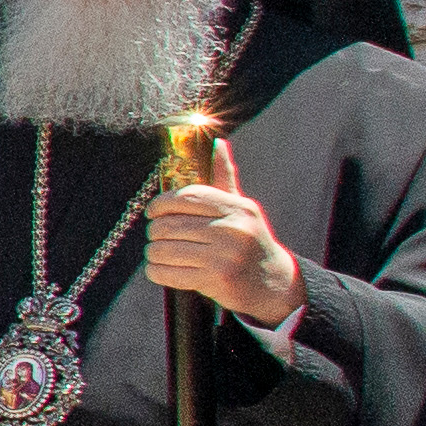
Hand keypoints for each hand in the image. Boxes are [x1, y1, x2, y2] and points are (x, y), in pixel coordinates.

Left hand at [145, 139, 300, 327]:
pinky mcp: (214, 281)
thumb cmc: (249, 240)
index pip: (186, 197)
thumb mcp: (241, 208)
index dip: (161, 203)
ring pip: (163, 249)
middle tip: (156, 235)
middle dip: (155, 231)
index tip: (153, 211)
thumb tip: (219, 143)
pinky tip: (163, 268)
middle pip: (169, 225)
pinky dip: (156, 271)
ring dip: (153, 252)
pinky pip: (166, 273)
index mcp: (237, 208)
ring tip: (159, 252)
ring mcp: (224, 257)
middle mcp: (232, 230)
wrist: (273, 282)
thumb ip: (225, 177)